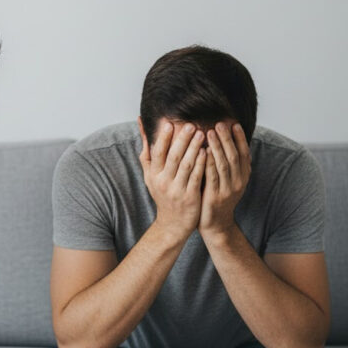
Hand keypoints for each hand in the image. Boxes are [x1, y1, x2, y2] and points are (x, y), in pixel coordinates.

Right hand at [138, 118, 205, 244]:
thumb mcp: (150, 175)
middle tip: (190, 124)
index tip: (170, 123)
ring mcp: (177, 190)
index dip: (163, 138)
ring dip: (194, 148)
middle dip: (182, 140)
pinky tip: (207, 152)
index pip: (157, 153)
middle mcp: (163, 182)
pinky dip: (201, 164)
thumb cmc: (162, 194)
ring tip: (202, 133)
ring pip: (186, 165)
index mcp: (153, 175)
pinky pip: (197, 177)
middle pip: (173, 157)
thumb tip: (141, 125)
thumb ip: (147, 151)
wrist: (172, 224)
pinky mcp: (190, 197)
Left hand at [198, 122, 250, 240]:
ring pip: (224, 164)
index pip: (244, 153)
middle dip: (227, 139)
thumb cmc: (217, 196)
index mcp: (243, 176)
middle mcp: (238, 182)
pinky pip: (212, 177)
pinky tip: (203, 152)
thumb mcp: (226, 179)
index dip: (240, 138)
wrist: (214, 224)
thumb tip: (224, 138)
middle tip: (219, 124)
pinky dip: (208, 163)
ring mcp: (228, 190)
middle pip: (234, 156)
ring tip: (210, 132)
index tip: (234, 123)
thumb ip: (227, 161)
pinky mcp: (216, 197)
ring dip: (217, 147)